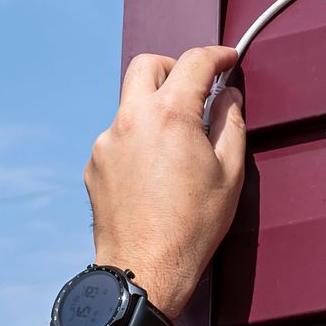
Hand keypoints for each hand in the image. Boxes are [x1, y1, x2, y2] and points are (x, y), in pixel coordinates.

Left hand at [84, 45, 246, 320]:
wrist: (144, 270)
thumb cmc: (193, 226)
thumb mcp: (229, 173)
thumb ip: (231, 124)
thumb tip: (229, 96)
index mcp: (169, 114)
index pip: (194, 62)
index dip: (217, 55)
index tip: (228, 60)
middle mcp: (131, 119)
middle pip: (148, 65)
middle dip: (174, 67)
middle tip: (196, 88)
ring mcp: (106, 141)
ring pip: (130, 103)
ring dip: (154, 108)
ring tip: (177, 143)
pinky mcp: (94, 164)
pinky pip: (118, 136)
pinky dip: (138, 139)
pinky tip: (154, 172)